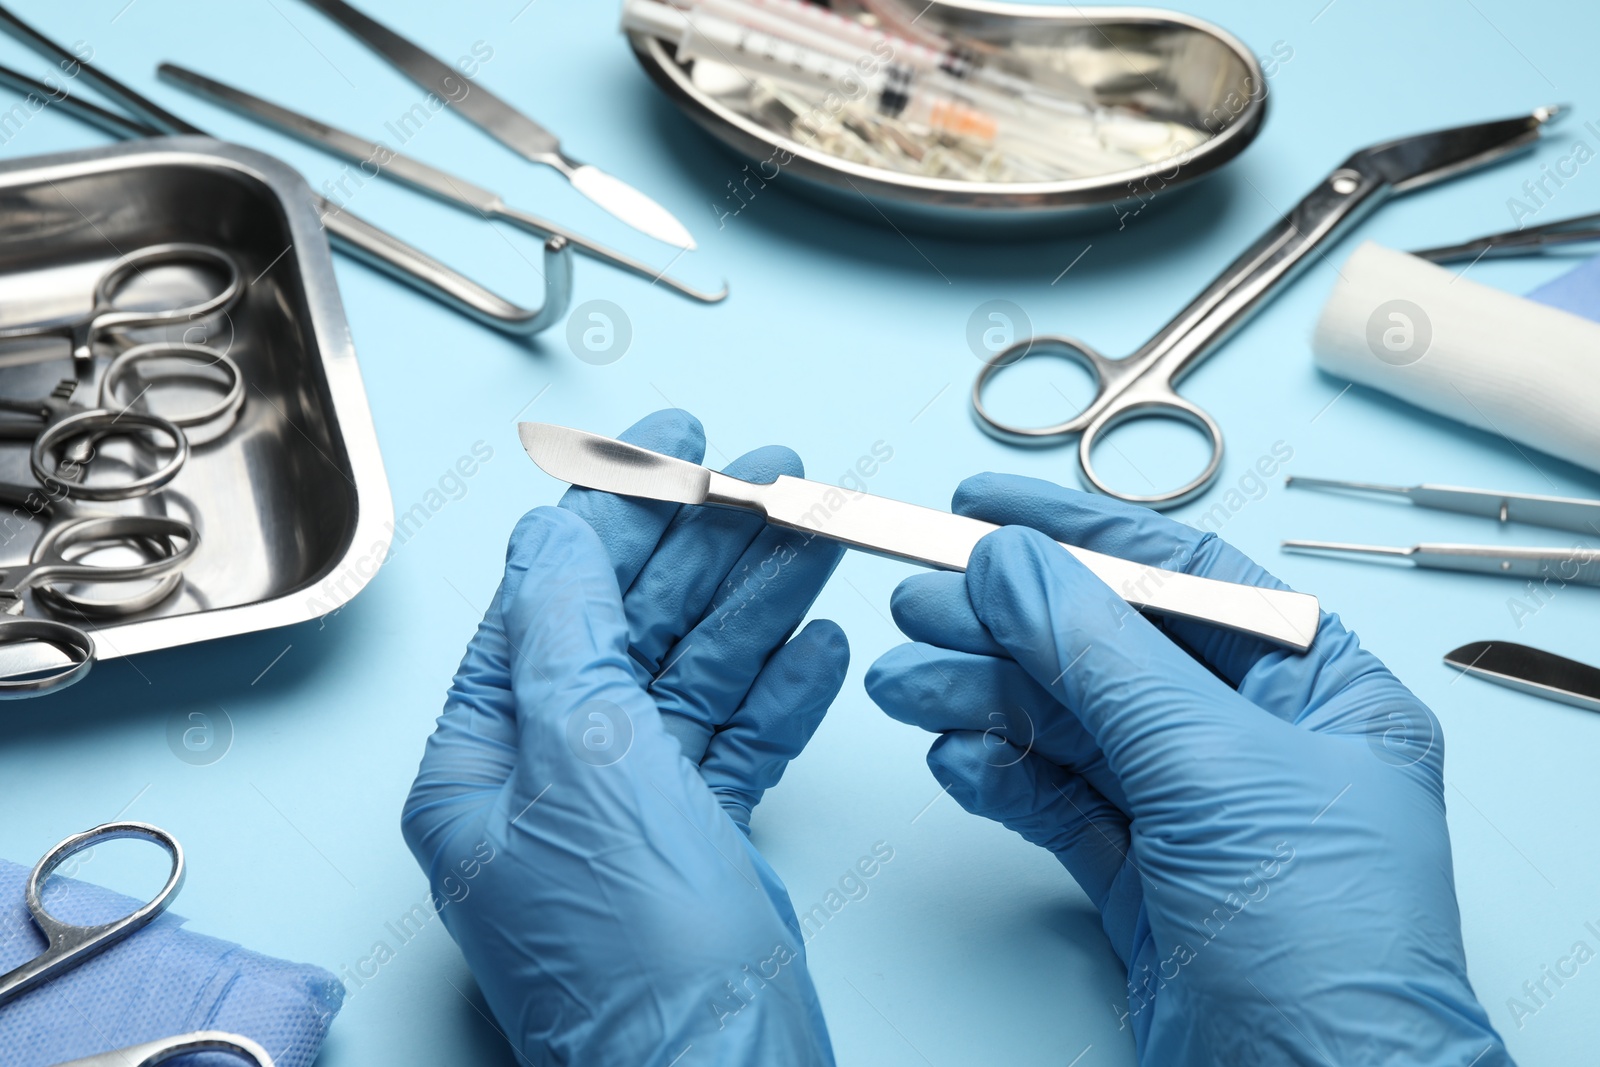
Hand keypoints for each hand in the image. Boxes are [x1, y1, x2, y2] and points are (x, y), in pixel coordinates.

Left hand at [403, 410, 847, 1065]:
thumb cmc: (637, 961)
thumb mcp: (591, 763)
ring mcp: (626, 819)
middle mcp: (548, 787)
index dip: (615, 514)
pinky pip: (735, 746)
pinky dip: (778, 697)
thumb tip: (552, 535)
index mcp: (485, 764)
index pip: (549, 603)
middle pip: (632, 631)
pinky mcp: (695, 850)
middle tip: (767, 482)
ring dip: (756, 606)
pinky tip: (815, 650)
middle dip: (704, 550)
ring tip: (811, 536)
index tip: (669, 449)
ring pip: (695, 679)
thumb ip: (570, 635)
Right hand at [866, 474, 1508, 1065]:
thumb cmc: (1329, 951)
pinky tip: (959, 760)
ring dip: (985, 701)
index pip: (1184, 579)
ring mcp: (1198, 817)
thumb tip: (1016, 562)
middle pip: (1109, 653)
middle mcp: (1260, 747)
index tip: (987, 509)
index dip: (1078, 535)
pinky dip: (1002, 777)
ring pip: (1071, 729)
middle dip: (1009, 627)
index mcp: (1321, 693)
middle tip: (924, 603)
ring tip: (908, 685)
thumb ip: (1100, 653)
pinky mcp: (1145, 882)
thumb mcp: (1211, 765)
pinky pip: (1058, 803)